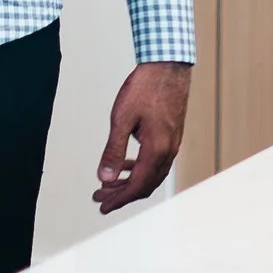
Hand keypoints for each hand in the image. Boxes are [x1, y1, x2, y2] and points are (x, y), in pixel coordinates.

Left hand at [93, 61, 190, 211]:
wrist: (168, 65)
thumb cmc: (146, 87)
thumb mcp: (122, 118)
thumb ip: (114, 151)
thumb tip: (105, 177)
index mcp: (157, 150)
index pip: (137, 186)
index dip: (119, 199)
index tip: (103, 206)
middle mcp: (168, 151)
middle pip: (146, 185)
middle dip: (122, 194)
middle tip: (100, 197)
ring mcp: (172, 144)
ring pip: (151, 174)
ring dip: (130, 182)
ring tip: (109, 184)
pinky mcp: (171, 136)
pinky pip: (155, 162)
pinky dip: (139, 169)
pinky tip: (126, 166)